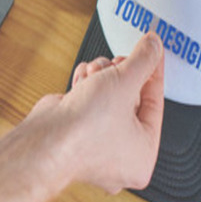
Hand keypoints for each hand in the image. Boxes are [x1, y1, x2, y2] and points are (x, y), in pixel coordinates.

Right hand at [29, 31, 164, 194]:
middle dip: (120, 74)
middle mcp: (120, 155)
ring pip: (107, 98)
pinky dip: (86, 86)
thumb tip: (153, 46)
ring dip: (101, 77)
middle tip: (119, 61)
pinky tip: (83, 77)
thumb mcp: (125, 83)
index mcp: (142, 155)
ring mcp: (95, 144)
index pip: (155, 104)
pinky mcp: (75, 132)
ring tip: (96, 71)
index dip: (153, 73)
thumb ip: (143, 60)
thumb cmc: (85, 130)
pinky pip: (89, 103)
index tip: (152, 53)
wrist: (45, 140)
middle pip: (130, 99)